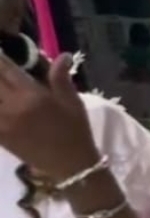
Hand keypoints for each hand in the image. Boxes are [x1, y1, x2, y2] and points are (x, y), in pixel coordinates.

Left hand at [0, 53, 98, 182]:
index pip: (4, 67)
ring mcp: (2, 122)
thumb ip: (61, 77)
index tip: (0, 51)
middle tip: (1, 72)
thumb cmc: (75, 131)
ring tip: (1, 89)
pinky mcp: (0, 136)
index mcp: (31, 94)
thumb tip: (63, 55)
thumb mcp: (72, 102)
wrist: (71, 166)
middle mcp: (11, 106)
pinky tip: (2, 105)